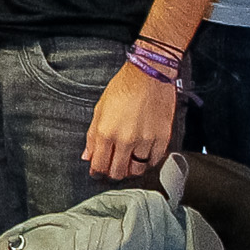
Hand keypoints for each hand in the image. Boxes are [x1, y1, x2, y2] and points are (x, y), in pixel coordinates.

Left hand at [81, 60, 177, 180]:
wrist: (149, 75)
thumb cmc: (122, 88)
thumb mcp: (99, 109)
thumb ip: (92, 136)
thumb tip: (87, 156)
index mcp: (106, 132)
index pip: (99, 164)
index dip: (97, 172)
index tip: (97, 173)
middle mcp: (125, 140)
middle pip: (118, 172)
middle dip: (113, 173)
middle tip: (113, 169)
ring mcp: (145, 141)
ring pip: (137, 170)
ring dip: (131, 170)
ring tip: (129, 163)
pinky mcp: (162, 139)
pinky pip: (154, 161)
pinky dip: (148, 163)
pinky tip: (143, 157)